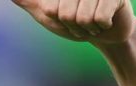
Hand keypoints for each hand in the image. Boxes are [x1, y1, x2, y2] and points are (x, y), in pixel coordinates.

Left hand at [12, 0, 134, 44]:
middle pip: (65, 14)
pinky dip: (101, 26)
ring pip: (83, 18)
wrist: (104, 32)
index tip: (64, 17)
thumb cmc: (73, 21)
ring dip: (87, 28)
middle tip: (81, 23)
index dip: (56, 20)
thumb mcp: (47, 13)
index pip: (50, 9)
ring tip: (93, 23)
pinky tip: (106, 21)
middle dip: (72, 26)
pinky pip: (99, 18)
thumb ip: (29, 2)